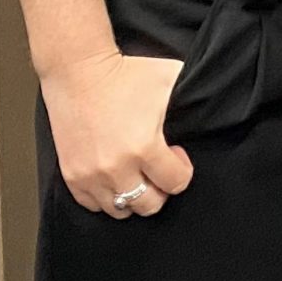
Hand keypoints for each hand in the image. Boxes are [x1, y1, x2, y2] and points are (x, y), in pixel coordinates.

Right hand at [41, 49, 194, 216]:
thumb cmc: (126, 73)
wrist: (78, 70)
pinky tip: (114, 176)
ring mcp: (89, 175)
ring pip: (120, 209)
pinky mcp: (71, 174)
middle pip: (149, 205)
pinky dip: (106, 196)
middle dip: (160, 189)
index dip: (182, 169)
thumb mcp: (171, 81)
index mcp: (144, 147)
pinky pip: (92, 205)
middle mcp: (115, 168)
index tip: (175, 152)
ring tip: (135, 172)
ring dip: (132, 195)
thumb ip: (193, 103)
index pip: (176, 183)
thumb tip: (210, 110)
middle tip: (157, 168)